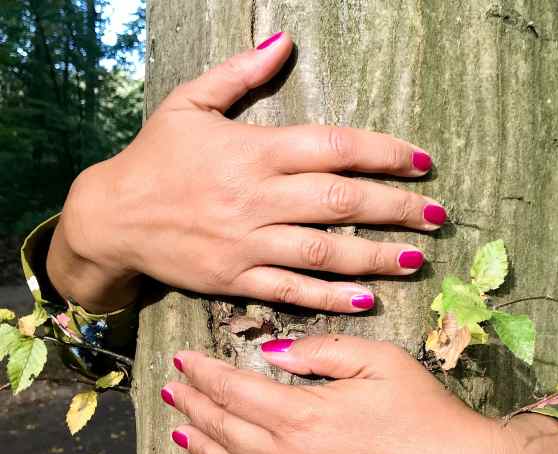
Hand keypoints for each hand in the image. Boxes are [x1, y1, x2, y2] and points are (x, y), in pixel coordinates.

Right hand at [48, 32, 444, 312]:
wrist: (110, 217)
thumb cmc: (155, 158)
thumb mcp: (189, 103)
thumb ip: (240, 73)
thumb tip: (284, 41)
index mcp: (253, 150)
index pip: (333, 147)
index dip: (384, 152)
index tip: (422, 162)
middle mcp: (257, 197)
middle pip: (341, 201)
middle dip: (397, 208)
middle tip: (437, 215)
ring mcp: (247, 243)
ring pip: (325, 251)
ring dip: (376, 256)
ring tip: (417, 258)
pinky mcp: (235, 280)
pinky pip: (291, 291)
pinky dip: (331, 297)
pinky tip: (367, 299)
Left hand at [161, 336, 557, 453]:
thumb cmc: (426, 413)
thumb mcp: (379, 361)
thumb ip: (319, 351)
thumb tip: (271, 354)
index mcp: (302, 415)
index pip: (234, 390)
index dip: (204, 374)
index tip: (183, 362)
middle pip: (227, 429)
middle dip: (196, 406)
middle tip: (174, 391)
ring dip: (206, 448)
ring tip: (183, 432)